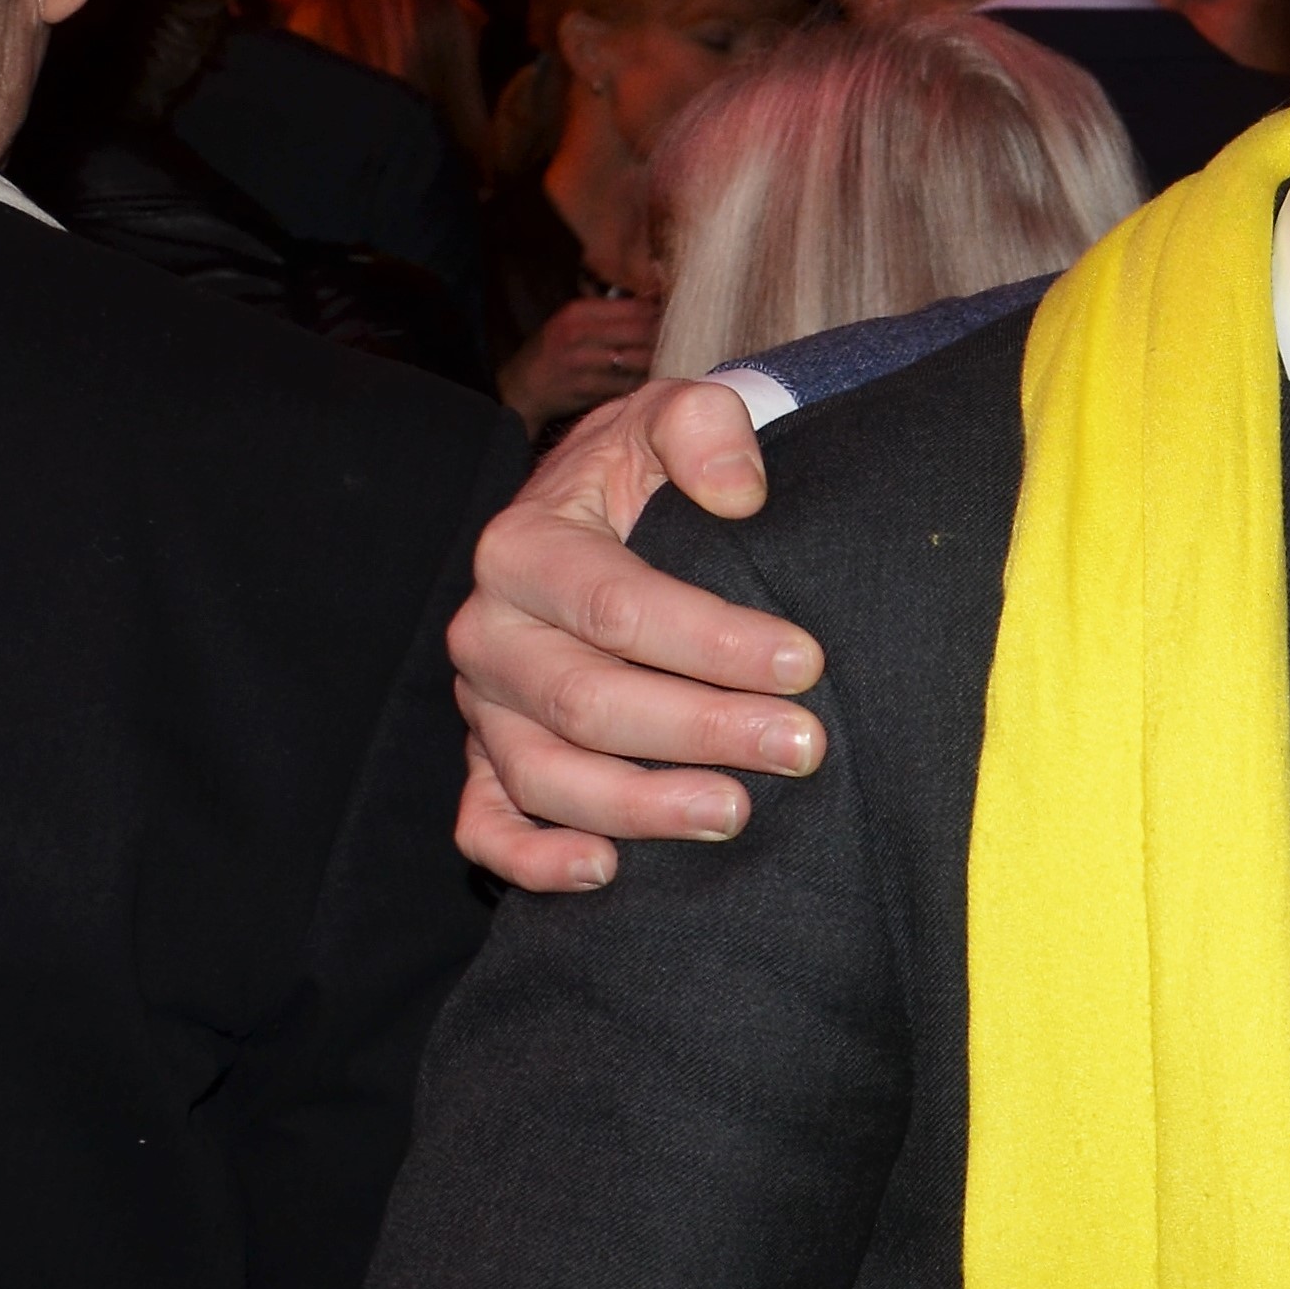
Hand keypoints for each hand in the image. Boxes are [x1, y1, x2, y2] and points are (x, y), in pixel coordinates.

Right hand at [449, 377, 824, 893]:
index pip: (617, 605)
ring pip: (542, 774)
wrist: (609, 502)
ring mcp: (484, 704)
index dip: (713, 640)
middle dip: (700, 730)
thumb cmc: (652, 468)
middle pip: (586, 700)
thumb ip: (705, 429)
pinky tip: (604, 873)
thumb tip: (740, 492)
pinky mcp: (486, 758)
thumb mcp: (677, 416)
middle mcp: (488, 631)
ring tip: (733, 814)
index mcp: (523, 547)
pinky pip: (485, 823)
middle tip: (800, 747)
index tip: (805, 662)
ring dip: (638, 806)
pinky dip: (532, 859)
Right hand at [497, 288, 670, 433]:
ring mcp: (582, 364)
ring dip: (660, 360)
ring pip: (640, 359)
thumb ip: (610, 311)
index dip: (663, 312)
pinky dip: (644, 382)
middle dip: (668, 337)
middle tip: (687, 339)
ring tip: (675, 358)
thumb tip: (659, 303)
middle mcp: (579, 334)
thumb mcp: (573, 321)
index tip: (682, 316)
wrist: (519, 390)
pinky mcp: (586, 390)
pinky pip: (629, 384)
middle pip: (642, 331)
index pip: (636, 307)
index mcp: (578, 311)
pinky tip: (652, 379)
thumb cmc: (555, 351)